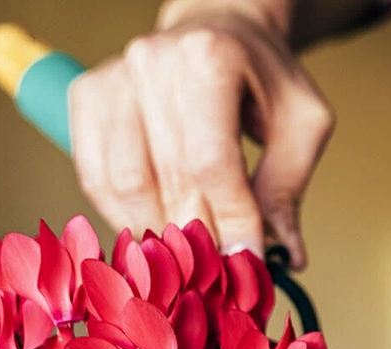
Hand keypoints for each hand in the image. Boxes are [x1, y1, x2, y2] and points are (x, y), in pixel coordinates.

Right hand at [68, 0, 334, 266]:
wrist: (219, 32)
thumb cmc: (265, 82)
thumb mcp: (302, 123)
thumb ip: (288, 187)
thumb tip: (283, 257)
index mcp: (211, 59)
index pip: (212, 161)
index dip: (230, 220)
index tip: (247, 263)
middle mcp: (153, 62)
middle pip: (167, 177)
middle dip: (198, 236)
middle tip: (221, 273)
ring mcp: (114, 77)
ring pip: (123, 183)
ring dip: (158, 232)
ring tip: (189, 259)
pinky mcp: (88, 97)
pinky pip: (95, 176)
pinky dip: (123, 216)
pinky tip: (155, 233)